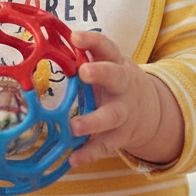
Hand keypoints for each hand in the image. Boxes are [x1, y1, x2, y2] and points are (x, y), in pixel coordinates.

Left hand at [67, 31, 179, 167]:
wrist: (149, 109)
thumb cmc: (113, 80)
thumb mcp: (106, 63)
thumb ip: (83, 54)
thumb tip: (46, 36)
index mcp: (115, 63)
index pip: (106, 47)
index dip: (92, 42)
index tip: (75, 37)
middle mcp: (123, 86)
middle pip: (116, 77)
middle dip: (101, 73)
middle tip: (83, 72)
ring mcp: (124, 112)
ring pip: (111, 115)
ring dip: (93, 121)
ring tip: (74, 127)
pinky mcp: (121, 135)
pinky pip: (105, 145)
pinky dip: (90, 153)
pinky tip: (73, 159)